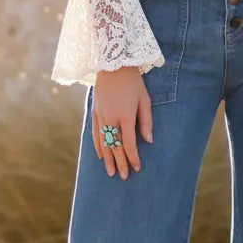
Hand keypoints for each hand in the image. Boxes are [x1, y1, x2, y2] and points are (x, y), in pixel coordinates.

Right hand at [91, 65, 153, 179]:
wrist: (113, 65)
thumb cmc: (133, 82)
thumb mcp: (144, 100)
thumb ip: (146, 121)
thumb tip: (148, 141)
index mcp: (125, 116)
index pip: (129, 143)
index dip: (133, 157)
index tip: (137, 168)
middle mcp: (111, 118)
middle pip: (115, 147)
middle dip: (120, 163)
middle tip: (124, 177)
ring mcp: (100, 116)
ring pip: (103, 143)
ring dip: (107, 159)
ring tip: (111, 172)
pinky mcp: (94, 112)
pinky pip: (95, 134)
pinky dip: (98, 146)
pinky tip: (101, 155)